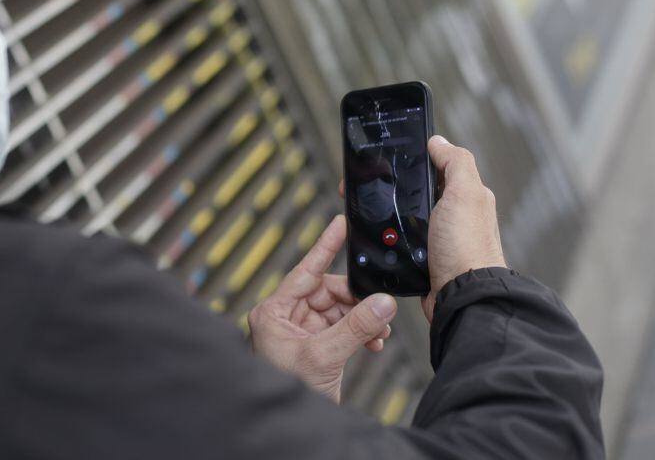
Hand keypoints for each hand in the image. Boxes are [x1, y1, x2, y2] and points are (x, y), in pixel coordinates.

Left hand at [248, 215, 395, 402]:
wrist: (291, 429)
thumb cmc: (288, 392)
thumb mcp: (323, 357)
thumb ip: (355, 327)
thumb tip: (382, 303)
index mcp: (273, 313)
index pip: (304, 271)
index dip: (324, 247)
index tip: (339, 224)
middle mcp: (285, 318)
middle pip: (327, 292)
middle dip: (355, 300)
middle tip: (379, 307)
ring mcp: (301, 333)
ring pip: (339, 311)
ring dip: (362, 319)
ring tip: (378, 333)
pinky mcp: (316, 347)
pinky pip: (342, 328)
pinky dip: (360, 333)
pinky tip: (373, 343)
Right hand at [339, 137, 508, 321]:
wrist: (460, 297)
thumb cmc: (467, 248)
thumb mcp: (465, 193)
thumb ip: (455, 162)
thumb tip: (438, 141)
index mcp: (464, 196)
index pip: (436, 167)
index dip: (415, 159)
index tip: (391, 155)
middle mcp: (452, 216)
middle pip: (416, 191)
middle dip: (396, 188)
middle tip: (373, 185)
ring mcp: (437, 238)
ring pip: (405, 216)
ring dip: (390, 214)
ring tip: (373, 209)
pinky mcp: (423, 258)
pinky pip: (400, 240)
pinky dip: (390, 237)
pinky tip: (382, 235)